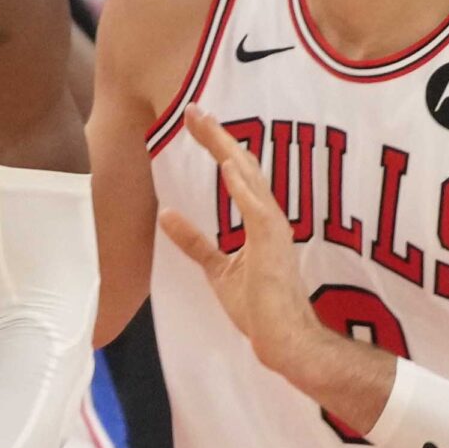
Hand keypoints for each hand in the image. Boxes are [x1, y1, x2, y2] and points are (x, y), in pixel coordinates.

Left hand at [158, 109, 328, 391]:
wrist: (281, 338)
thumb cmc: (257, 308)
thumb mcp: (216, 268)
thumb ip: (195, 241)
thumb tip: (167, 215)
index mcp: (260, 221)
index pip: (236, 174)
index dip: (217, 147)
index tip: (196, 123)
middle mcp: (269, 216)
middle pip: (241, 165)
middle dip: (217, 137)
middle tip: (193, 110)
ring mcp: (273, 226)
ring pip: (247, 176)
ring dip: (224, 148)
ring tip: (203, 122)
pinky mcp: (272, 240)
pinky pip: (255, 205)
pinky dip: (240, 184)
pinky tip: (224, 162)